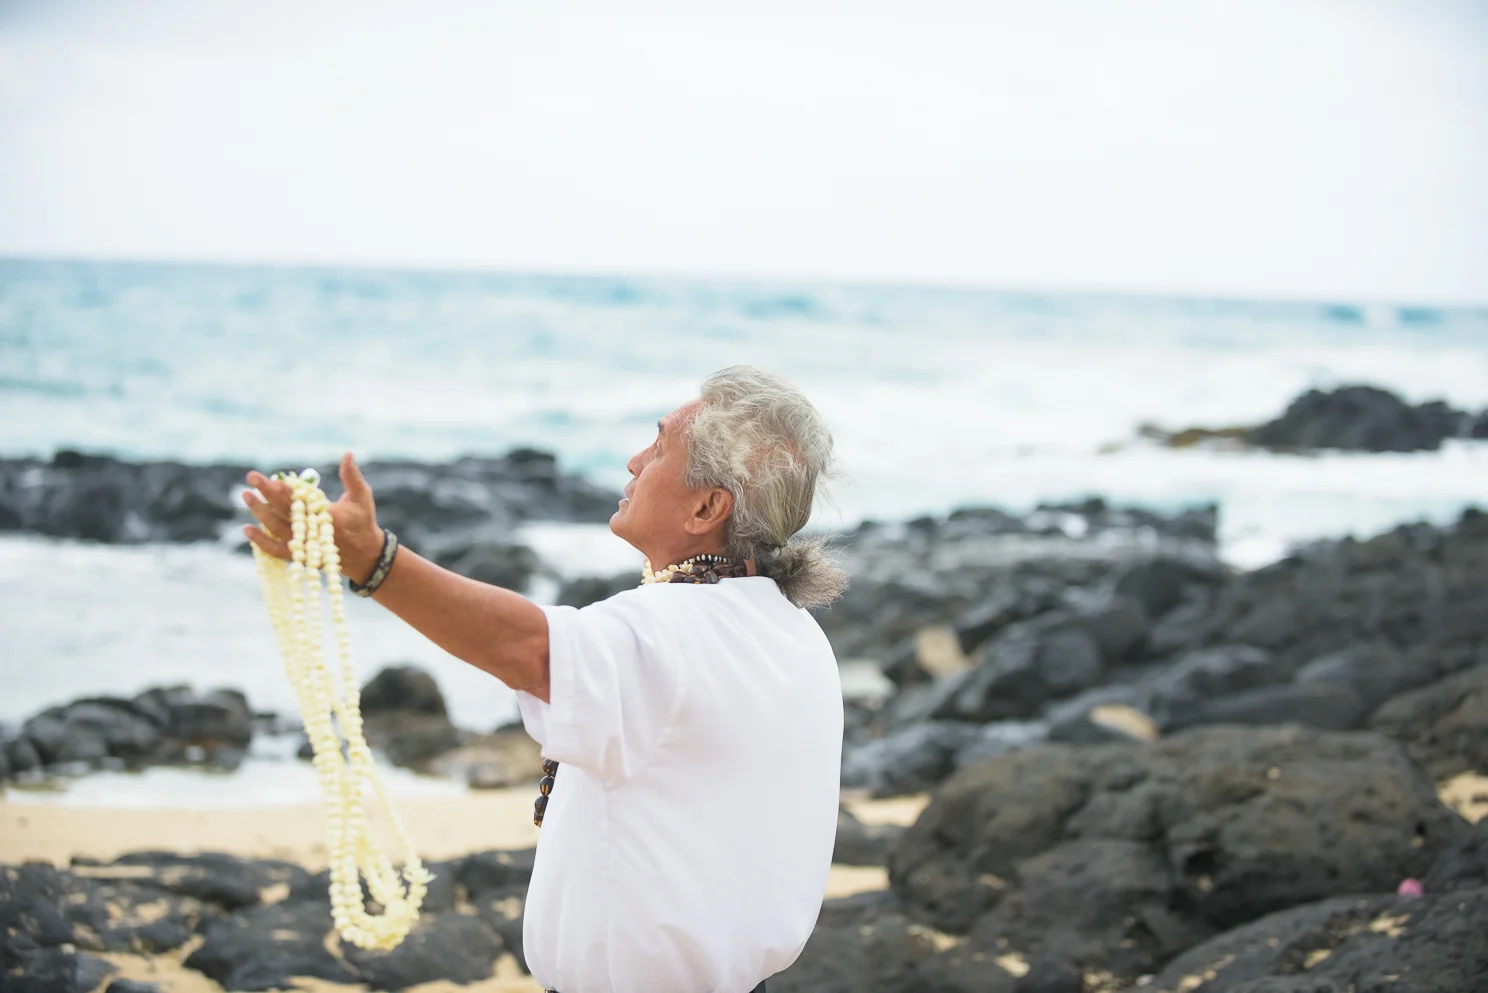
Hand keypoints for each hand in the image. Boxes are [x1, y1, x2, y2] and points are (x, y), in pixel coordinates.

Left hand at [241, 452, 384, 582]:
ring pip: (276, 528)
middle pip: (284, 511)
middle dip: (266, 494)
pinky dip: (261, 541)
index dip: (282, 489)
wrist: (365, 556)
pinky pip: (276, 550)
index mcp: (330, 516)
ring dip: (259, 512)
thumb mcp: (362, 497)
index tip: (268, 478)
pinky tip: (247, 528)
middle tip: (251, 478)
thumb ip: (352, 476)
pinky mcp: (301, 556)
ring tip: (246, 496)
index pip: (300, 500)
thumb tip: (346, 453)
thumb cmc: (363, 522)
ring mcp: (306, 546)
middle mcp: (314, 532)